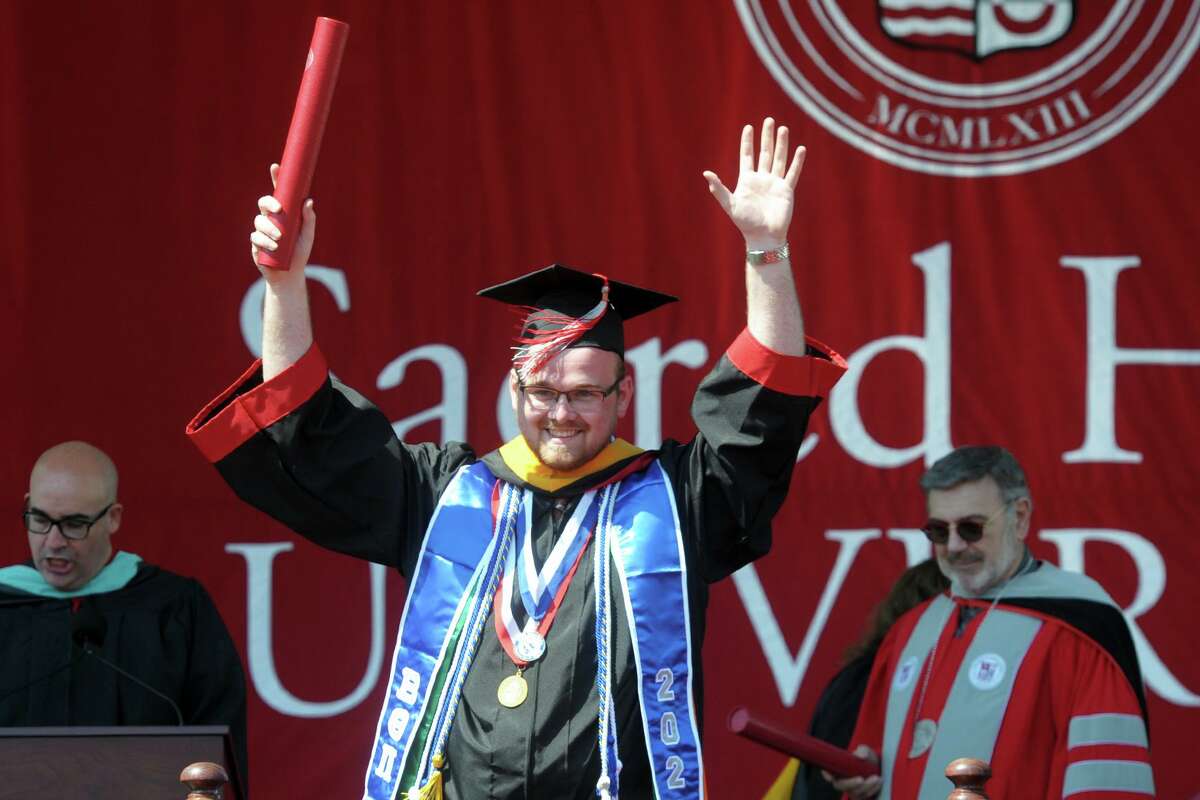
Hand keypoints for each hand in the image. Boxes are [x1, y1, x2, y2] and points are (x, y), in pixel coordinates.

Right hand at [249, 163, 315, 280]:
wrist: (289, 274)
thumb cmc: (299, 253)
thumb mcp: (307, 236)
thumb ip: (309, 219)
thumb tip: (308, 201)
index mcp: (283, 213)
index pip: (278, 192)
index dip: (275, 178)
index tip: (276, 167)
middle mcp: (271, 218)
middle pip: (263, 202)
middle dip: (269, 203)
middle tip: (278, 210)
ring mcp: (261, 230)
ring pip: (259, 221)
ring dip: (269, 228)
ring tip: (279, 239)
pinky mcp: (255, 242)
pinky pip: (255, 237)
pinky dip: (264, 241)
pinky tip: (272, 247)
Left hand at [702, 118, 805, 250]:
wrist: (764, 237)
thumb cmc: (745, 223)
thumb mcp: (730, 205)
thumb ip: (719, 189)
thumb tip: (706, 174)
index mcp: (747, 180)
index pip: (747, 156)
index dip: (747, 142)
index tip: (748, 127)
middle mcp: (761, 179)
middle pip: (764, 153)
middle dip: (766, 137)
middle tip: (769, 120)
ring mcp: (775, 183)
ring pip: (779, 159)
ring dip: (781, 144)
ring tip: (783, 128)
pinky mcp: (786, 190)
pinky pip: (792, 173)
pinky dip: (797, 161)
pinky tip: (800, 149)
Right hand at [823, 746, 881, 798]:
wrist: (877, 767)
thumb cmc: (866, 757)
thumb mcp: (865, 750)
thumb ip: (863, 751)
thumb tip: (860, 757)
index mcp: (838, 768)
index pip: (827, 772)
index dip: (827, 775)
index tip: (830, 776)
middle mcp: (841, 781)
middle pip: (840, 786)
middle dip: (851, 783)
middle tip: (861, 779)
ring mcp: (850, 789)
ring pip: (854, 792)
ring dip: (866, 786)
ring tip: (877, 778)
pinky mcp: (860, 795)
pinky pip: (864, 796)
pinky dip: (872, 789)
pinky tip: (879, 782)